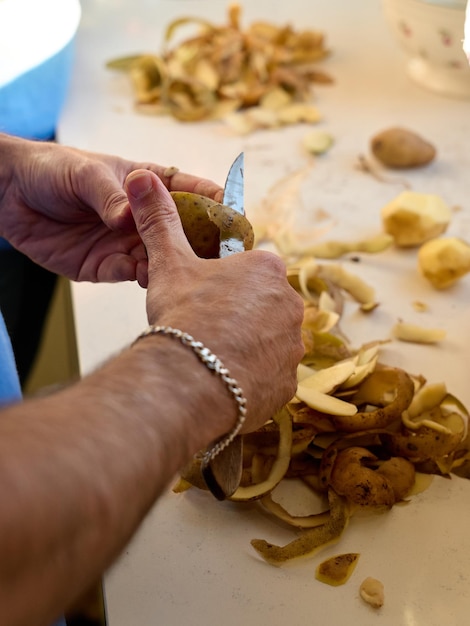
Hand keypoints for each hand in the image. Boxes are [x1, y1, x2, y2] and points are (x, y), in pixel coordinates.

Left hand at [0, 134, 222, 281]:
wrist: (8, 195)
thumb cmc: (51, 170)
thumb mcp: (84, 174)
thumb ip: (110, 196)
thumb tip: (129, 221)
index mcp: (146, 185)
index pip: (188, 190)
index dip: (213, 200)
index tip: (233, 213)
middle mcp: (142, 218)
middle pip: (182, 232)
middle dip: (202, 243)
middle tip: (220, 256)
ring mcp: (126, 243)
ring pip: (161, 258)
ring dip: (175, 265)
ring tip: (189, 272)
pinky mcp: (106, 266)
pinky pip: (131, 274)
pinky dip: (144, 278)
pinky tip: (151, 278)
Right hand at [125, 170, 304, 431]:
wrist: (188, 379)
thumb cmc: (182, 314)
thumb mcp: (169, 263)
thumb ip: (160, 221)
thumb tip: (141, 179)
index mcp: (267, 268)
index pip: (248, 273)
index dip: (222, 287)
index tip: (202, 301)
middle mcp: (291, 304)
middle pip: (261, 308)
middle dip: (237, 317)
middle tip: (203, 330)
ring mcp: (293, 346)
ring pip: (267, 344)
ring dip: (246, 349)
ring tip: (211, 358)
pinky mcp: (288, 384)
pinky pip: (270, 377)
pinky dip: (251, 379)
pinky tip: (223, 381)